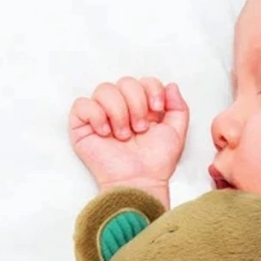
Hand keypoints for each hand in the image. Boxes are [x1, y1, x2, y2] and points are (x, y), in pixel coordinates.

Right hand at [69, 77, 189, 202]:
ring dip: (118, 112)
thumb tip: (171, 86)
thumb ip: (178, 107)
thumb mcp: (176, 132)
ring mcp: (101, 116)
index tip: (157, 109)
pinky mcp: (82, 127)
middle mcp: (121, 108)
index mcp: (141, 107)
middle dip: (136, 104)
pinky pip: (82, 104)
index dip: (151, 89)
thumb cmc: (156, 162)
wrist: (140, 181)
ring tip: (123, 135)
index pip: (143, 80)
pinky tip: (105, 133)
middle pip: (125, 81)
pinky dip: (96, 116)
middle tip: (140, 129)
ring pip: (104, 89)